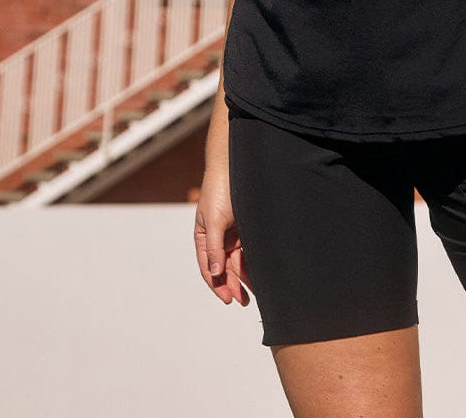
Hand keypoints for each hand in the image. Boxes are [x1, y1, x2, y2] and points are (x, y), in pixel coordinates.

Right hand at [194, 170, 251, 305]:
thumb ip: (213, 248)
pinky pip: (249, 248)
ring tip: (256, 292)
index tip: (228, 300)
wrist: (234, 165)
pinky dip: (253, 261)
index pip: (209, 268)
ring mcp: (232, 232)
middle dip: (233, 285)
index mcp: (204, 237)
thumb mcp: (214, 221)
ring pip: (238, 260)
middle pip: (224, 267)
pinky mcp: (246, 226)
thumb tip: (214, 273)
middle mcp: (217, 238)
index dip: (217, 285)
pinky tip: (261, 272)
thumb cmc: (218, 190)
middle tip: (245, 301)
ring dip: (245, 276)